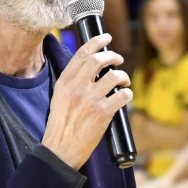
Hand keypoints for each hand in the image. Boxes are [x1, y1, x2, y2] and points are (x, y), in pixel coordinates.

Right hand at [41, 33, 131, 169]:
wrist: (60, 150)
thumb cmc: (60, 127)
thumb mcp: (59, 99)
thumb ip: (71, 83)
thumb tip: (90, 70)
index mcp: (64, 83)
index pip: (81, 54)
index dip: (95, 42)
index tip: (105, 37)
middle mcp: (77, 88)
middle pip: (98, 60)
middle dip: (112, 55)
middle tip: (118, 59)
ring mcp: (90, 100)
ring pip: (113, 76)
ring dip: (123, 76)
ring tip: (124, 81)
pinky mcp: (103, 113)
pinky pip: (122, 95)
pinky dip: (127, 94)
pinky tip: (126, 96)